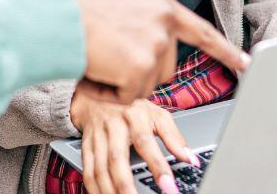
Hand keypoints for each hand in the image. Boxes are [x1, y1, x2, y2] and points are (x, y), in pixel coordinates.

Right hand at [70, 0, 247, 103]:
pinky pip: (128, 97)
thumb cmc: (75, 11)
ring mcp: (155, 44)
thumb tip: (154, 47)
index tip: (247, 64)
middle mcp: (164, 22)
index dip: (226, 51)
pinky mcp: (141, 67)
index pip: (203, 32)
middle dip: (139, 71)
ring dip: (122, 81)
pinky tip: (96, 69)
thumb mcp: (121, 6)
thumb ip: (144, 22)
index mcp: (161, 4)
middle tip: (109, 53)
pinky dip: (109, 92)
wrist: (53, 16)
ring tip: (100, 56)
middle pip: (166, 69)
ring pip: (147, 85)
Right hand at [71, 93, 195, 193]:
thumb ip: (174, 137)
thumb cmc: (132, 106)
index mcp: (134, 116)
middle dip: (126, 186)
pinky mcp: (85, 145)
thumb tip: (191, 158)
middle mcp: (113, 126)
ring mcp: (97, 136)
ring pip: (100, 168)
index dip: (158, 166)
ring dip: (109, 190)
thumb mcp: (156, 114)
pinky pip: (88, 169)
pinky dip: (93, 187)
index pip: (146, 143)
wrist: (98, 91)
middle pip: (117, 160)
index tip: (168, 187)